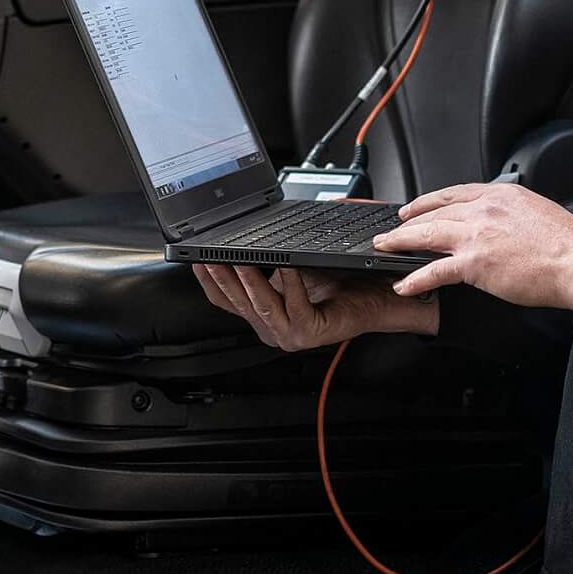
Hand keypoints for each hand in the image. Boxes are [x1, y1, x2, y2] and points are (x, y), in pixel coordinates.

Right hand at [193, 264, 438, 351]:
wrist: (376, 296)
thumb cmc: (339, 280)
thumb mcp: (290, 269)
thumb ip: (265, 263)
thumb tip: (237, 239)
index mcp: (263, 316)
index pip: (225, 301)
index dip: (208, 280)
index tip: (196, 259)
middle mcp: (272, 329)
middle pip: (237, 303)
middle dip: (221, 277)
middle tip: (209, 256)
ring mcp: (290, 334)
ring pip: (260, 306)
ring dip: (247, 281)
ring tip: (237, 260)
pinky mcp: (310, 332)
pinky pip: (292, 305)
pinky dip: (288, 283)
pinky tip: (285, 265)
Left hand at [373, 182, 572, 309]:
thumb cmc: (568, 243)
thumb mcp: (536, 210)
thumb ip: (511, 212)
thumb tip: (500, 222)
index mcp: (499, 195)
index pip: (453, 193)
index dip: (428, 201)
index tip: (414, 207)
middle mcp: (483, 209)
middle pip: (435, 212)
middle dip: (408, 221)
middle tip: (392, 230)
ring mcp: (476, 235)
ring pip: (427, 234)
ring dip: (400, 241)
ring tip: (385, 247)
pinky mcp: (474, 262)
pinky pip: (435, 270)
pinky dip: (416, 278)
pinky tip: (404, 284)